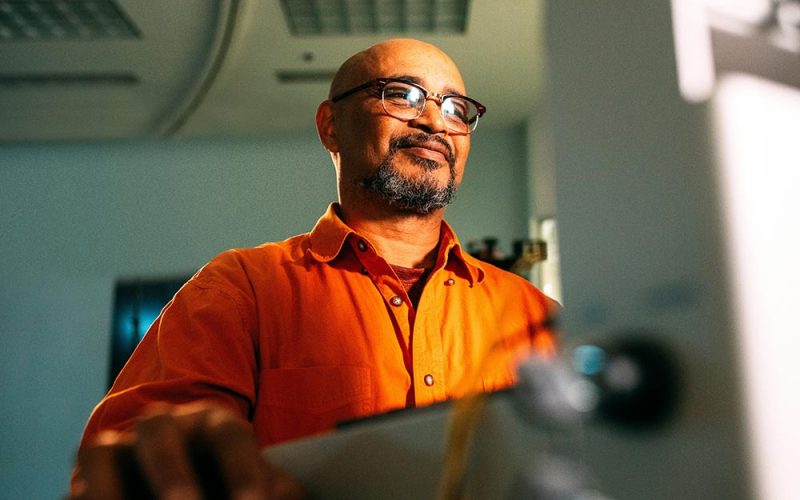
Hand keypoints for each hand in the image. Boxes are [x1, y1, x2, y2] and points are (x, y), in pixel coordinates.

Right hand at [71, 402, 303, 499]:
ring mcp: (119, 448)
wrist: (185, 480)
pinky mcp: (87, 476)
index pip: (228, 435)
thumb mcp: (253, 485)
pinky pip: (78, 484)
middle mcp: (163, 426)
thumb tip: (286, 499)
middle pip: (158, 429)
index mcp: (213, 424)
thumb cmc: (231, 484)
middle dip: (171, 474)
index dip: (242, 470)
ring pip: (103, 452)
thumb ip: (270, 490)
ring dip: (112, 491)